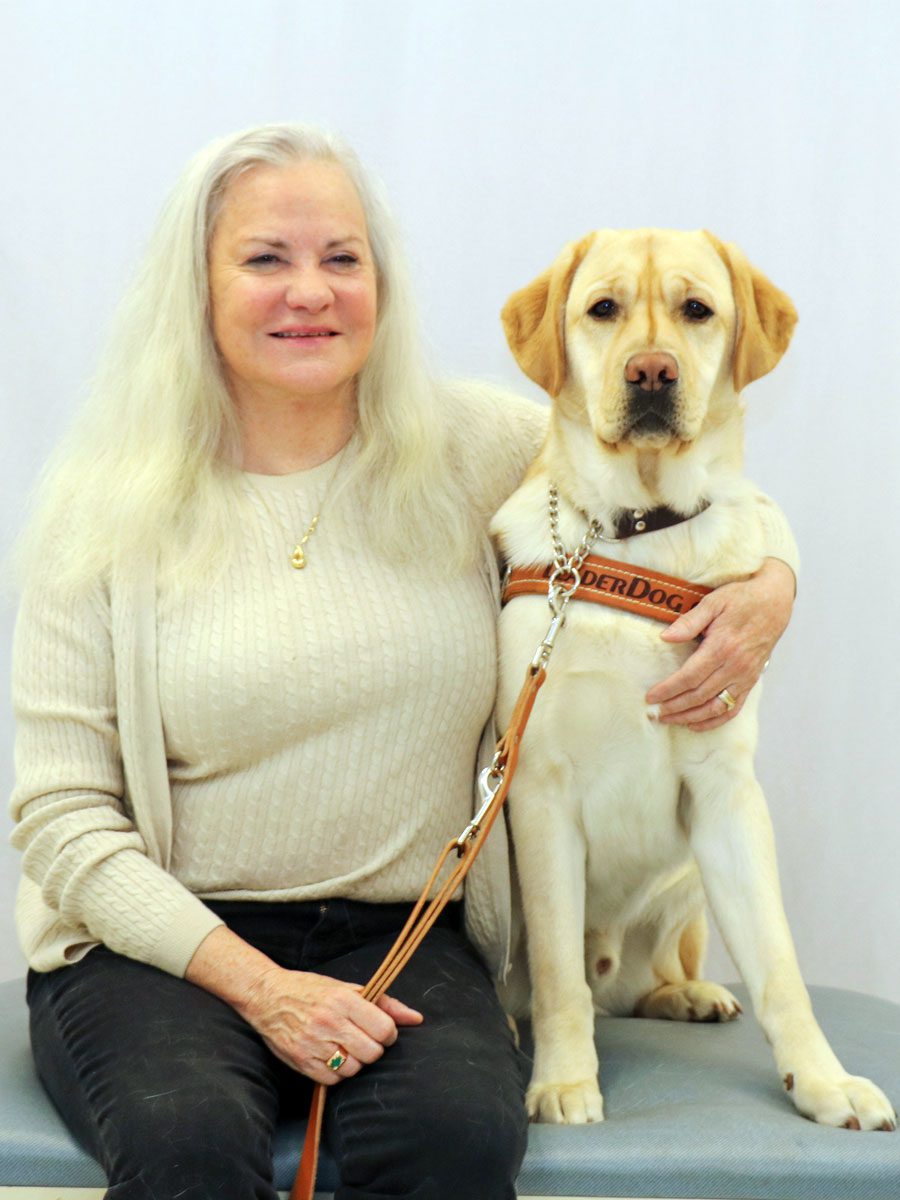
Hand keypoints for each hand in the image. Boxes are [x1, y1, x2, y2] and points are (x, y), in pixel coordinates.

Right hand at [240, 966, 422, 1084]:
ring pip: (354, 1069)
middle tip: (364, 1040)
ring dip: (355, 1062)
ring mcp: (313, 1043)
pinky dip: (337, 1073)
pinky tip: (332, 1057)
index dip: (388, 1034)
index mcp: (343, 1000)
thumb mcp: (348, 988)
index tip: (382, 1031)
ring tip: (346, 1048)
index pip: (384, 1028)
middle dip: (374, 1049)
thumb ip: (385, 1004)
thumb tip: (416, 1018)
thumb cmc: (311, 990)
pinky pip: (333, 1080)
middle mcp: (329, 1021)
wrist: (268, 997)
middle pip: (371, 1052)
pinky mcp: (301, 1061)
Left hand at [646, 558, 794, 730]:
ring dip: (690, 717)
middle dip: (674, 707)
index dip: (668, 690)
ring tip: (670, 720)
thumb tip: (666, 637)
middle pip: (699, 696)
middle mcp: (735, 666)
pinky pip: (733, 708)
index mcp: (722, 647)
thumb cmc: (742, 599)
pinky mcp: (751, 682)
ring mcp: (745, 677)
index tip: (651, 697)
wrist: (774, 602)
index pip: (689, 677)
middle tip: (654, 713)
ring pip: (715, 707)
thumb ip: (689, 621)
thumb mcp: (713, 602)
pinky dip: (714, 721)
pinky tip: (696, 724)